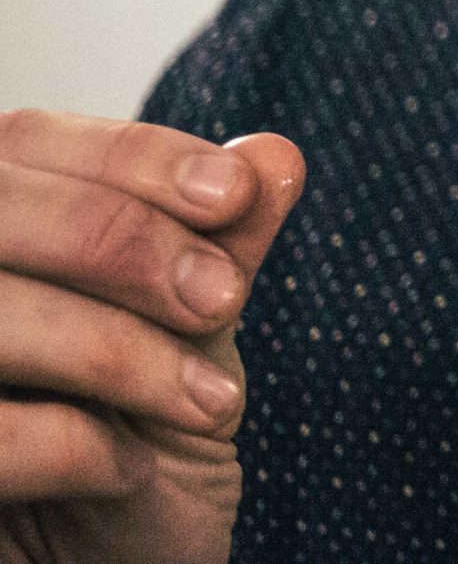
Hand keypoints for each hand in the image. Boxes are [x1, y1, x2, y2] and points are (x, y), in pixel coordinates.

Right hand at [0, 111, 304, 563]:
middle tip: (221, 299)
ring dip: (114, 348)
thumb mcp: (191, 349)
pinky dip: (66, 444)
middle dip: (122, 239)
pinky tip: (123, 468)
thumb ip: (220, 253)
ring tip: (211, 403)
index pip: (26, 143)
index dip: (131, 154)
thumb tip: (276, 156)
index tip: (236, 194)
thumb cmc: (133, 460)